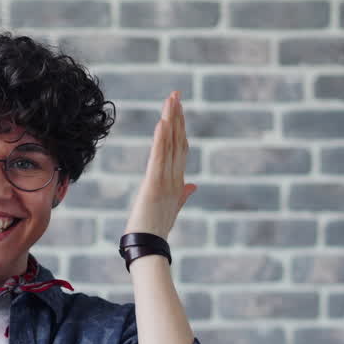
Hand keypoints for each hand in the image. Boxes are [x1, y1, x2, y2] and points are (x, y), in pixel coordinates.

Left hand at [125, 91, 196, 239]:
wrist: (150, 248)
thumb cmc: (156, 231)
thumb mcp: (172, 209)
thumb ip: (183, 195)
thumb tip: (193, 185)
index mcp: (177, 182)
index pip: (180, 150)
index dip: (180, 128)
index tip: (178, 109)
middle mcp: (174, 178)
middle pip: (177, 142)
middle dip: (177, 117)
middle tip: (176, 95)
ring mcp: (165, 181)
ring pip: (169, 146)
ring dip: (170, 122)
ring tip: (171, 101)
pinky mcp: (153, 185)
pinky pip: (158, 158)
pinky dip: (160, 140)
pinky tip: (161, 123)